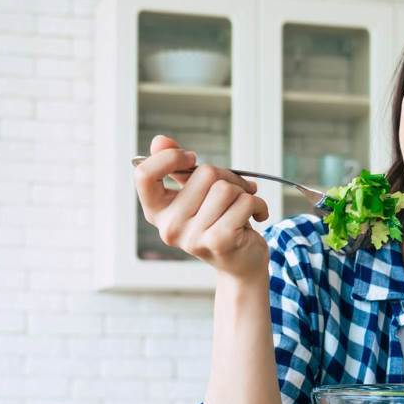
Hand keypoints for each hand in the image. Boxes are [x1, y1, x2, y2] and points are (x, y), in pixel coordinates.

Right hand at [133, 135, 270, 279]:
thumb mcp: (196, 195)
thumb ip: (177, 168)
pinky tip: (256, 216)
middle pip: (203, 173)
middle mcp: (169, 227)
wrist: (241, 264)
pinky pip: (244, 202)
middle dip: (227, 176)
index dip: (170, 158)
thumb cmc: (219, 222)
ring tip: (244, 207)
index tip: (191, 158)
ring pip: (226, 188)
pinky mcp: (219, 241)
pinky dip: (258, 204)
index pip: (144, 175)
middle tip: (234, 192)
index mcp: (157, 212)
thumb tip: (160, 140)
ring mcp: (192, 237)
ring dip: (244, 192)